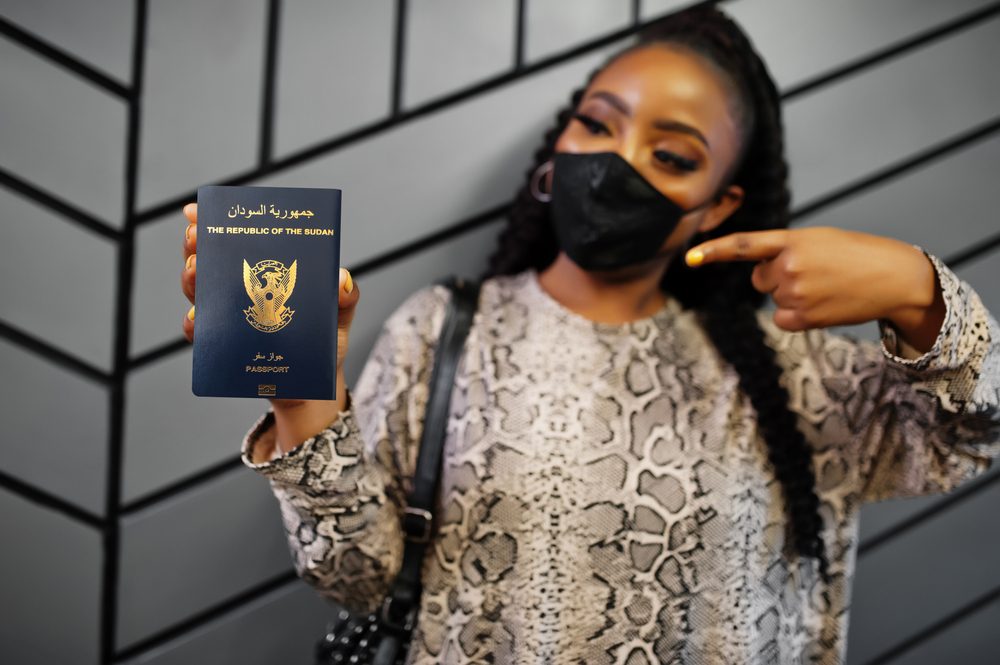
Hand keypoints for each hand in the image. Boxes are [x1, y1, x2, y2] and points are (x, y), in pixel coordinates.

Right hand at [181, 202, 361, 407]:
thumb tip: (341, 281)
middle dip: (196, 246)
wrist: (317, 381)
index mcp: (265, 273)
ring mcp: (229, 318)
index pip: (235, 242)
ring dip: (191, 280)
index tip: (196, 212)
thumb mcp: (340, 312)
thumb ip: (345, 296)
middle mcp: (240, 291)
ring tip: (196, 271)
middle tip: (196, 239)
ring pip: (198, 293)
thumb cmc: (325, 338)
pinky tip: (197, 320)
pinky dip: (194, 325)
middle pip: (208, 262)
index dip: (212, 224)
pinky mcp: (225, 347)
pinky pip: (202, 335)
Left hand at [684, 227, 945, 350]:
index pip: (744, 245)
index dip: (714, 251)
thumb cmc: (856, 254)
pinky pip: (781, 318)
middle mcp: (789, 265)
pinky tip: (821, 305)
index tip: (690, 258)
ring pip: (773, 297)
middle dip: (778, 276)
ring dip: (793, 295)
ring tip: (826, 286)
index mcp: (792, 240)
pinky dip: (795, 316)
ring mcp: (795, 293)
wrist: (893, 277)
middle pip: (759, 278)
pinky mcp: (802, 317)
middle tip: (814, 272)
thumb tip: (760, 276)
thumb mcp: (818, 239)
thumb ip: (785, 250)